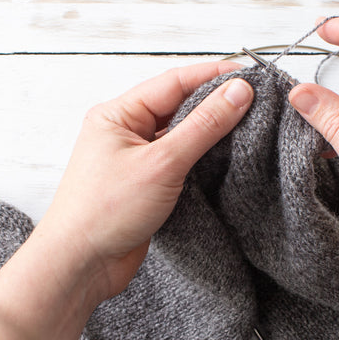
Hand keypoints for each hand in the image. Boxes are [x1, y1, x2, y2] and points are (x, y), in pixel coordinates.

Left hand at [40, 62, 253, 300]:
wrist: (82, 264)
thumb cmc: (104, 212)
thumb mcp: (162, 163)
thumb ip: (204, 126)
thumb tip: (237, 93)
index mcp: (117, 114)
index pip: (174, 82)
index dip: (214, 76)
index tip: (250, 75)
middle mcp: (124, 132)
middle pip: (178, 105)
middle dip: (216, 102)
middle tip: (257, 100)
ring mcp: (134, 159)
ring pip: (180, 135)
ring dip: (210, 132)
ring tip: (249, 126)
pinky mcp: (145, 185)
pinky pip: (179, 161)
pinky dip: (201, 158)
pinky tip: (226, 159)